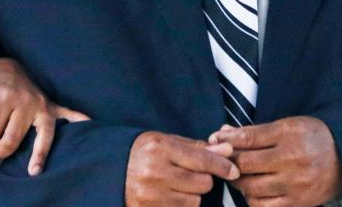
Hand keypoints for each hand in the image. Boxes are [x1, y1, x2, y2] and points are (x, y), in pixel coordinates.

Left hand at [0, 57, 89, 175]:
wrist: (7, 66)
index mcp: (4, 98)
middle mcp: (26, 101)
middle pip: (13, 138)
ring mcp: (42, 103)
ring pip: (43, 133)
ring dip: (39, 153)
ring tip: (33, 171)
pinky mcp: (51, 105)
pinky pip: (69, 112)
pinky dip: (79, 119)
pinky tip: (89, 125)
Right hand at [125, 131, 239, 206]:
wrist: (108, 171)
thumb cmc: (142, 153)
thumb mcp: (166, 141)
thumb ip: (198, 147)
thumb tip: (228, 149)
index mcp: (160, 148)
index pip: (202, 159)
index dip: (222, 165)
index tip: (233, 170)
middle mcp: (155, 172)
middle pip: (203, 183)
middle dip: (204, 179)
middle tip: (191, 174)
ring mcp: (150, 195)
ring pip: (194, 201)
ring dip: (193, 195)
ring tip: (177, 185)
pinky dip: (182, 205)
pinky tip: (171, 196)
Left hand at [209, 117, 341, 206]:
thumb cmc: (313, 137)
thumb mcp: (288, 125)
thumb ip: (255, 132)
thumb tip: (222, 133)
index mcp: (289, 133)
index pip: (249, 138)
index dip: (228, 140)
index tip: (216, 139)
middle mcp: (292, 158)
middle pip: (246, 164)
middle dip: (229, 163)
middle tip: (225, 161)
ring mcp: (295, 183)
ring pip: (251, 187)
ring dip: (239, 183)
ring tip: (240, 177)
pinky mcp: (298, 202)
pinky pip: (264, 206)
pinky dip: (253, 199)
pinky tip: (254, 191)